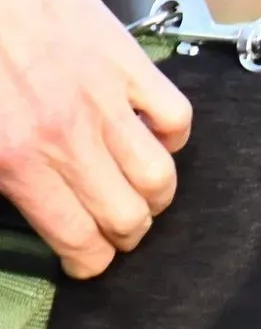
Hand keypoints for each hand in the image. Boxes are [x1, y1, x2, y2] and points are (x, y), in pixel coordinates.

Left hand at [0, 0, 191, 277]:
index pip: (79, 240)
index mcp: (18, 161)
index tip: (89, 261)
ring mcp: (105, 100)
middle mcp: (69, 137)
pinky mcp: (128, 65)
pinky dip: (172, 137)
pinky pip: (176, 119)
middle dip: (126, 236)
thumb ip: (1, 176)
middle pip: (128, 217)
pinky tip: (152, 135)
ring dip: (155, 196)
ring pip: (160, 177)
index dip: (91, 263)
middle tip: (114, 231)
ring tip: (141, 192)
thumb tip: (29, 210)